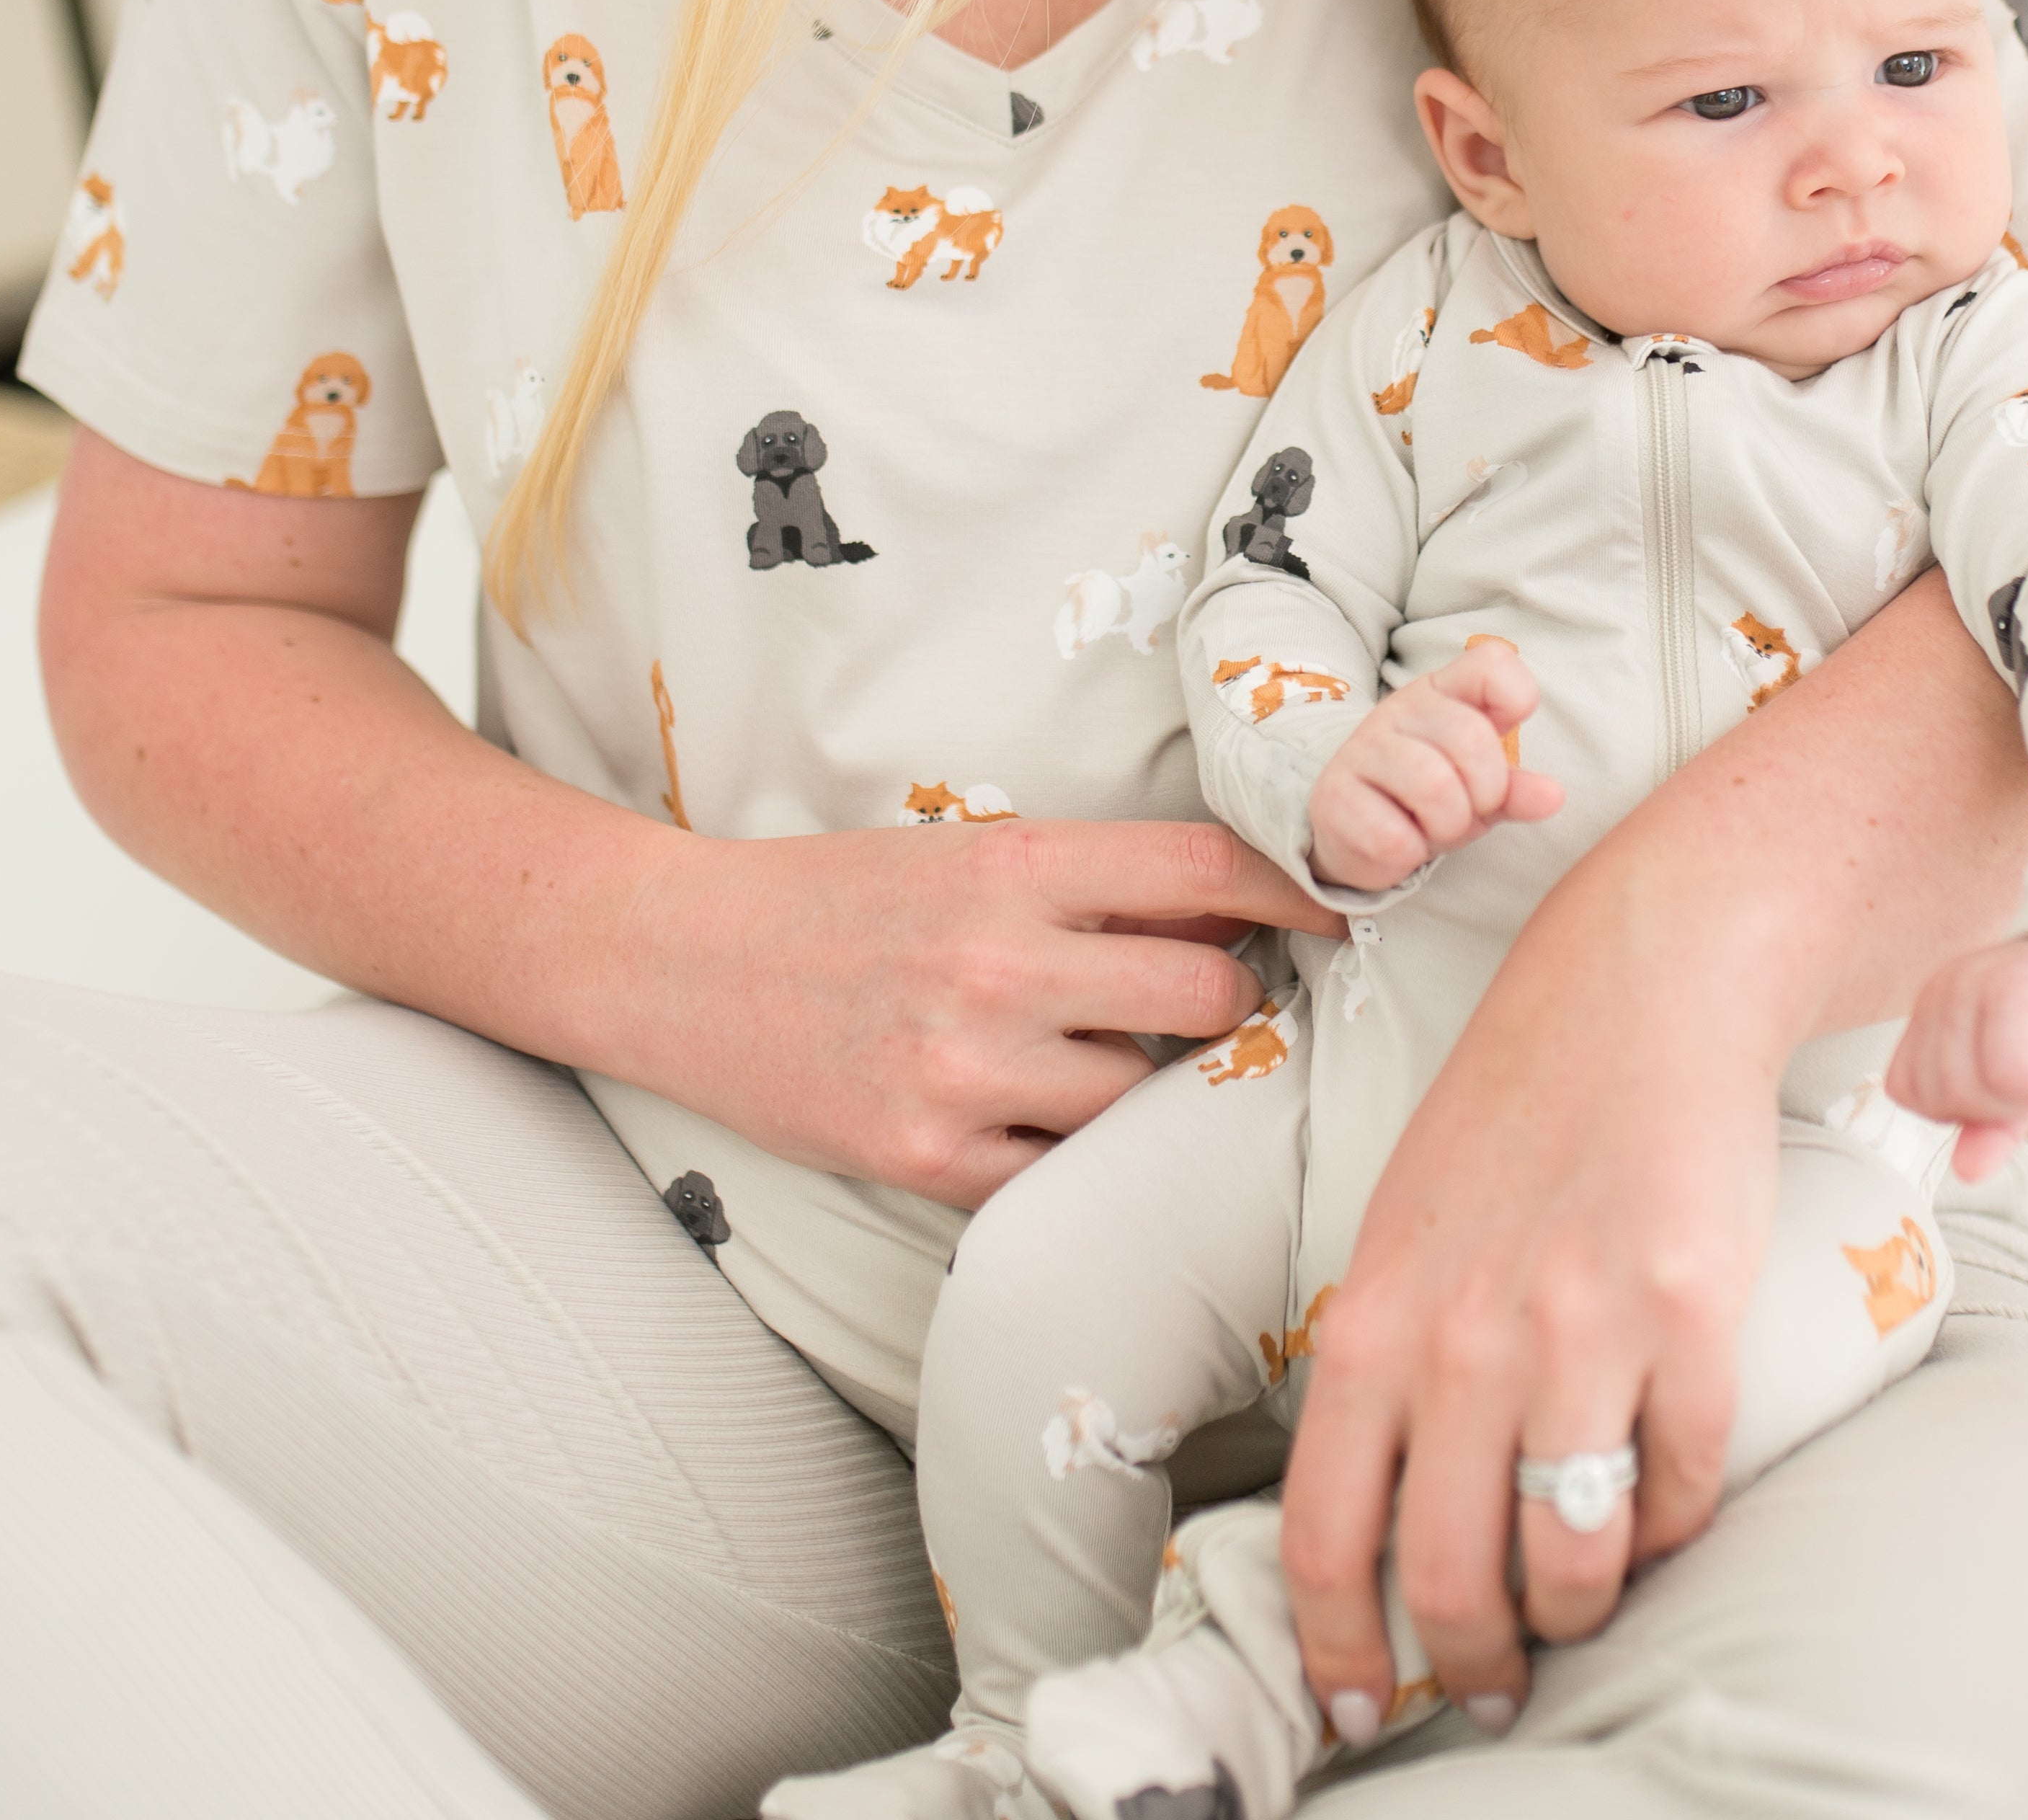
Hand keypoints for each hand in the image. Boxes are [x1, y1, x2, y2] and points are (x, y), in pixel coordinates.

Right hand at [618, 816, 1338, 1206]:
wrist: (682, 960)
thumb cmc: (841, 899)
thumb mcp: (970, 855)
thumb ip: (1094, 882)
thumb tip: (1234, 908)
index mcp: (1018, 864)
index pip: (1208, 868)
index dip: (1299, 890)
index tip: (1344, 911)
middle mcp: (1003, 962)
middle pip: (1207, 990)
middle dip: (1228, 998)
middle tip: (1206, 1003)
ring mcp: (967, 1067)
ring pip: (1142, 1094)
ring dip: (1144, 1084)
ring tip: (1090, 1059)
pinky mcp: (929, 1156)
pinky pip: (1061, 1172)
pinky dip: (1067, 1152)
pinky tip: (1038, 1119)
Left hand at [1279, 853, 1781, 1736]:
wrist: (1639, 988)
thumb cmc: (1515, 1106)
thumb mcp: (1404, 1224)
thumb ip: (1391, 1356)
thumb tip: (1389, 1505)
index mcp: (1374, 1317)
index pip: (1327, 1536)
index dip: (1337, 1650)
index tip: (1359, 1705)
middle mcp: (1464, 1341)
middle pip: (1452, 1582)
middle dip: (1471, 1667)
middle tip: (1493, 1686)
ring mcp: (1580, 1333)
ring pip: (1574, 1560)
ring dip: (1580, 1608)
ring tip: (1585, 1598)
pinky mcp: (1691, 1319)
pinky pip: (1681, 1485)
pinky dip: (1674, 1523)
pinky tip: (1665, 1505)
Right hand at [1305, 642, 1563, 892]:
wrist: (1356, 832)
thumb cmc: (1429, 800)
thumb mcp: (1480, 788)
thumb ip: (1516, 788)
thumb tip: (1554, 796)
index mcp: (1442, 691)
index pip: (1494, 665)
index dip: (1516, 700)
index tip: (1504, 731)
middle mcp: (1399, 709)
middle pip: (1473, 739)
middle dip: (1486, 793)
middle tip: (1469, 807)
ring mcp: (1362, 748)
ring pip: (1435, 788)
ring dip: (1448, 826)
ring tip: (1434, 826)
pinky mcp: (1334, 797)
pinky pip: (1396, 836)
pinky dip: (1410, 852)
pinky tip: (1399, 841)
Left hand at [1884, 934, 2027, 1180]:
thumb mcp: (2023, 1084)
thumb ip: (1988, 1125)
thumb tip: (1965, 1170)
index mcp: (1933, 1012)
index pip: (1905, 1091)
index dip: (1958, 1110)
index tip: (2004, 1087)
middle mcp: (1944, 993)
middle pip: (1937, 1096)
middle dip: (1994, 1107)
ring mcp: (1973, 986)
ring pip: (1969, 1089)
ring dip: (2022, 1094)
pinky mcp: (2012, 988)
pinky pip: (2009, 1074)